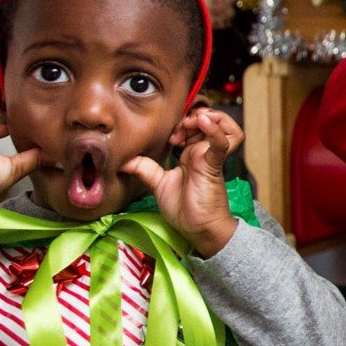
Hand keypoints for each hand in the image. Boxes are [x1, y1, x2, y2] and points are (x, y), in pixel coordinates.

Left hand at [123, 108, 243, 256]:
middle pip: (208, 120)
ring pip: (222, 124)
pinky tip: (204, 121)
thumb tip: (122, 160)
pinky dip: (215, 131)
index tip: (170, 135)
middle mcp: (202, 152)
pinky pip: (221, 144)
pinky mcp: (214, 165)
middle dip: (192, 116)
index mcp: (191, 154)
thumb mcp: (159, 184)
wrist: (198, 229)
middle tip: (180, 129)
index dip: (182, 122)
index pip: (193, 126)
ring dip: (209, 118)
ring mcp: (210, 156)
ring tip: (194, 122)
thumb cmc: (184, 209)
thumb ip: (144, 169)